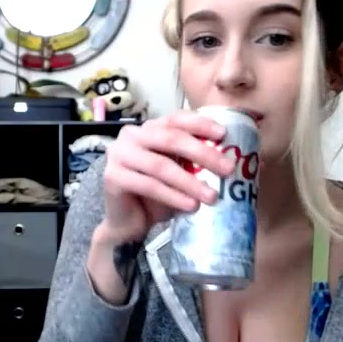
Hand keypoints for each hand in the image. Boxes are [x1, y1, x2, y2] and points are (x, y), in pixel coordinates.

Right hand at [100, 111, 235, 243]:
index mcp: (149, 129)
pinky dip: (173, 196)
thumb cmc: (156, 195)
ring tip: (212, 196)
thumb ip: (193, 162)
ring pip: (161, 166)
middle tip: (227, 169)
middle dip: (203, 153)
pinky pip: (149, 185)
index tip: (224, 135)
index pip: (176, 119)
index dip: (200, 124)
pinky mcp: (113, 177)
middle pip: (171, 139)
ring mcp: (119, 155)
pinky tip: (191, 206)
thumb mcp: (178, 173)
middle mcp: (131, 136)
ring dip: (190, 182)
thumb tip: (229, 161)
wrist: (128, 222)